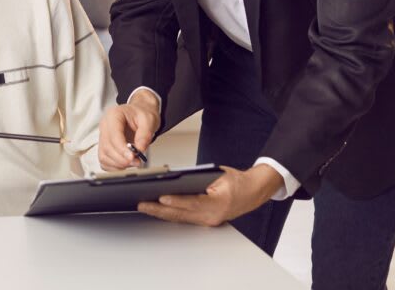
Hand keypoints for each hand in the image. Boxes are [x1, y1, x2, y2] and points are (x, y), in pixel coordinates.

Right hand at [98, 90, 159, 169]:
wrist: (140, 113)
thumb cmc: (142, 114)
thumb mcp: (149, 120)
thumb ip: (145, 134)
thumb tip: (139, 149)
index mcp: (113, 115)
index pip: (113, 135)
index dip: (121, 149)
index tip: (132, 157)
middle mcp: (105, 125)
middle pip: (107, 147)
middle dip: (122, 159)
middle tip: (137, 161)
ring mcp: (103, 136)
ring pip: (104, 156)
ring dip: (118, 164)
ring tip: (133, 162)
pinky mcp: (104, 146)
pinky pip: (104, 160)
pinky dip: (114, 166)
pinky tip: (125, 164)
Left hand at [136, 164, 283, 225]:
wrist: (252, 192)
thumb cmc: (236, 181)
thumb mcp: (219, 174)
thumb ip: (199, 178)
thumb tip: (176, 178)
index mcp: (218, 203)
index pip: (193, 202)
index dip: (176, 201)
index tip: (161, 197)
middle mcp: (212, 216)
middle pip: (182, 214)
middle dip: (159, 209)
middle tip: (142, 204)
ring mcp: (208, 221)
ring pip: (180, 218)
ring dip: (161, 213)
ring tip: (143, 206)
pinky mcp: (204, 221)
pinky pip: (184, 218)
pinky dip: (169, 213)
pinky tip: (156, 209)